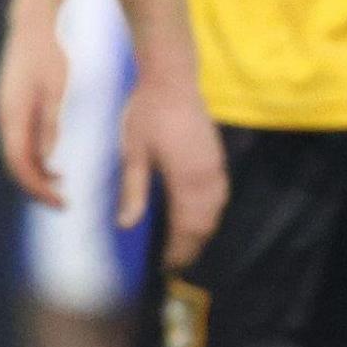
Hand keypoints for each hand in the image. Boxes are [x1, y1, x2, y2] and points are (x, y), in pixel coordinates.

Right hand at [0, 4, 70, 208]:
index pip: (19, 165)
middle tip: (63, 205)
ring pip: (16, 157)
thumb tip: (48, 158)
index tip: (60, 203)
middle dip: (36, 189)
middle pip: (15, 166)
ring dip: (36, 176)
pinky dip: (34, 160)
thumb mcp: (57, 90)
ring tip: (61, 188)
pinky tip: (53, 165)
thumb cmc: (48, 55)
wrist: (31, 27)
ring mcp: (5, 115)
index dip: (37, 189)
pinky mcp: (12, 111)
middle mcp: (3, 119)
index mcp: (12, 116)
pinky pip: (19, 144)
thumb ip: (51, 123)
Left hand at [118, 70, 227, 269]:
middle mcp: (206, 177)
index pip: (186, 227)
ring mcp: (215, 167)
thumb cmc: (147, 114)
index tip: (166, 267)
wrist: (172, 79)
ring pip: (215, 211)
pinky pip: (219, 196)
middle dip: (192, 247)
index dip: (178, 250)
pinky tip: (200, 218)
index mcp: (185, 179)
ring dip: (203, 232)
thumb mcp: (132, 153)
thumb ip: (133, 191)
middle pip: (205, 224)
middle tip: (176, 265)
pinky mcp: (216, 158)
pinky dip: (210, 214)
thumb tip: (127, 225)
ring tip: (187, 247)